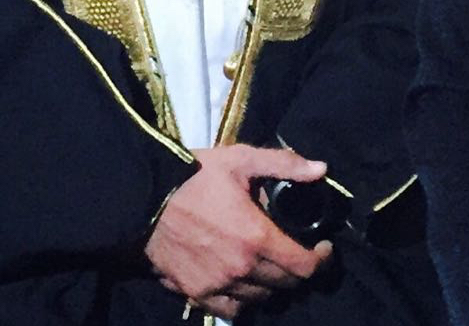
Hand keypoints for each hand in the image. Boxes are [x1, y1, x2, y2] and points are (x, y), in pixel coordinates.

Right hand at [146, 144, 332, 319]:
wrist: (144, 198)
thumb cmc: (194, 176)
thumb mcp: (240, 159)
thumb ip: (283, 165)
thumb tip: (321, 170)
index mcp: (257, 237)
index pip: (304, 266)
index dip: (322, 259)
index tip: (323, 247)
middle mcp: (242, 269)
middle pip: (286, 286)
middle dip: (298, 270)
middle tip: (296, 251)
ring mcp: (218, 286)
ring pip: (261, 299)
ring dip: (271, 285)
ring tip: (269, 265)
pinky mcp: (197, 294)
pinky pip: (232, 309)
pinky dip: (243, 298)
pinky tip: (243, 281)